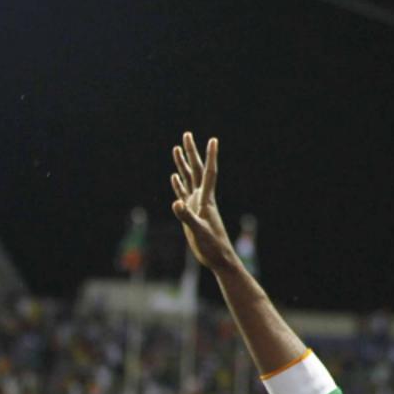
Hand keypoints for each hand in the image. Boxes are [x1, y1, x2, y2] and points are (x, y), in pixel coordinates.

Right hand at [170, 132, 236, 271]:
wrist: (218, 258)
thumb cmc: (212, 246)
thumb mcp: (198, 231)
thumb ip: (187, 217)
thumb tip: (177, 203)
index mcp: (206, 200)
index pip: (208, 173)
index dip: (210, 156)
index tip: (213, 140)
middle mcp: (202, 198)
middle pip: (196, 170)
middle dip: (192, 152)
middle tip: (187, 134)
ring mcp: (196, 204)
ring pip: (189, 179)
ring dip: (183, 164)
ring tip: (177, 149)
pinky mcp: (191, 212)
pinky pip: (183, 193)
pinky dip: (178, 183)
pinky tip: (175, 176)